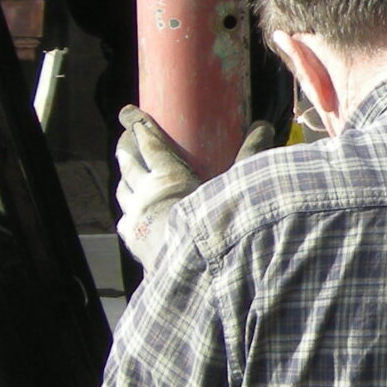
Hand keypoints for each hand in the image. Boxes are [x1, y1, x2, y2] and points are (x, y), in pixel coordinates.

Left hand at [115, 108, 275, 264]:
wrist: (199, 275)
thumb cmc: (222, 226)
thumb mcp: (239, 187)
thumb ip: (251, 156)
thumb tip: (264, 126)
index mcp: (169, 176)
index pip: (148, 142)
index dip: (138, 123)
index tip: (129, 111)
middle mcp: (146, 193)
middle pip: (128, 161)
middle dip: (125, 145)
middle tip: (126, 135)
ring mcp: (136, 217)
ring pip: (122, 188)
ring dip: (124, 175)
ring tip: (127, 169)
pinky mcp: (133, 241)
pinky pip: (124, 217)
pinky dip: (127, 207)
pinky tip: (131, 211)